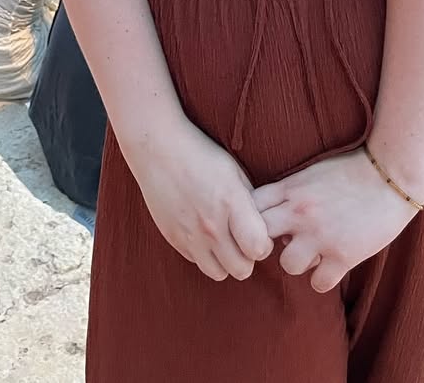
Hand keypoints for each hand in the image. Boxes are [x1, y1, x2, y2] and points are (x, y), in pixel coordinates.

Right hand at [121, 117, 272, 282]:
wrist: (158, 149)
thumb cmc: (201, 154)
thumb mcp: (234, 172)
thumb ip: (250, 203)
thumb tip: (263, 228)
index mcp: (230, 203)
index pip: (258, 249)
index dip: (265, 245)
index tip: (261, 233)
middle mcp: (210, 225)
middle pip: (241, 269)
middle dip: (248, 257)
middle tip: (244, 239)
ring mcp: (189, 235)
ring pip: (218, 273)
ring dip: (226, 261)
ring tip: (225, 240)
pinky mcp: (173, 238)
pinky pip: (197, 261)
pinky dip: (205, 254)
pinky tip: (204, 233)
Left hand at [253, 149, 419, 293]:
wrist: (392, 174)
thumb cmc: (353, 170)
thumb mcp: (314, 171)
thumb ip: (291, 192)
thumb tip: (275, 219)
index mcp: (292, 188)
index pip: (250, 207)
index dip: (250, 219)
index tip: (260, 224)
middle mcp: (300, 212)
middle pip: (259, 237)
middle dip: (266, 244)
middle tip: (281, 244)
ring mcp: (320, 235)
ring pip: (287, 265)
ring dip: (299, 262)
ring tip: (313, 253)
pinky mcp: (343, 255)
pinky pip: (317, 283)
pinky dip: (323, 277)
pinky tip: (332, 265)